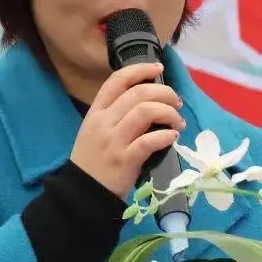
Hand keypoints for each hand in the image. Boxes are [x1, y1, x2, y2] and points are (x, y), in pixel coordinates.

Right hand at [70, 62, 185, 197]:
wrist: (83, 193)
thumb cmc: (94, 161)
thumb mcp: (96, 131)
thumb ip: (116, 115)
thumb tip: (149, 102)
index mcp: (96, 112)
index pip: (117, 80)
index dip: (140, 70)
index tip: (158, 69)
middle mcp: (103, 122)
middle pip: (137, 93)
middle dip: (164, 93)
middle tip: (176, 102)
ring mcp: (113, 141)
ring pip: (145, 112)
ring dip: (169, 113)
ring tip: (178, 122)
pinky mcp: (125, 160)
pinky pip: (149, 141)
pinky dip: (165, 136)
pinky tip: (172, 137)